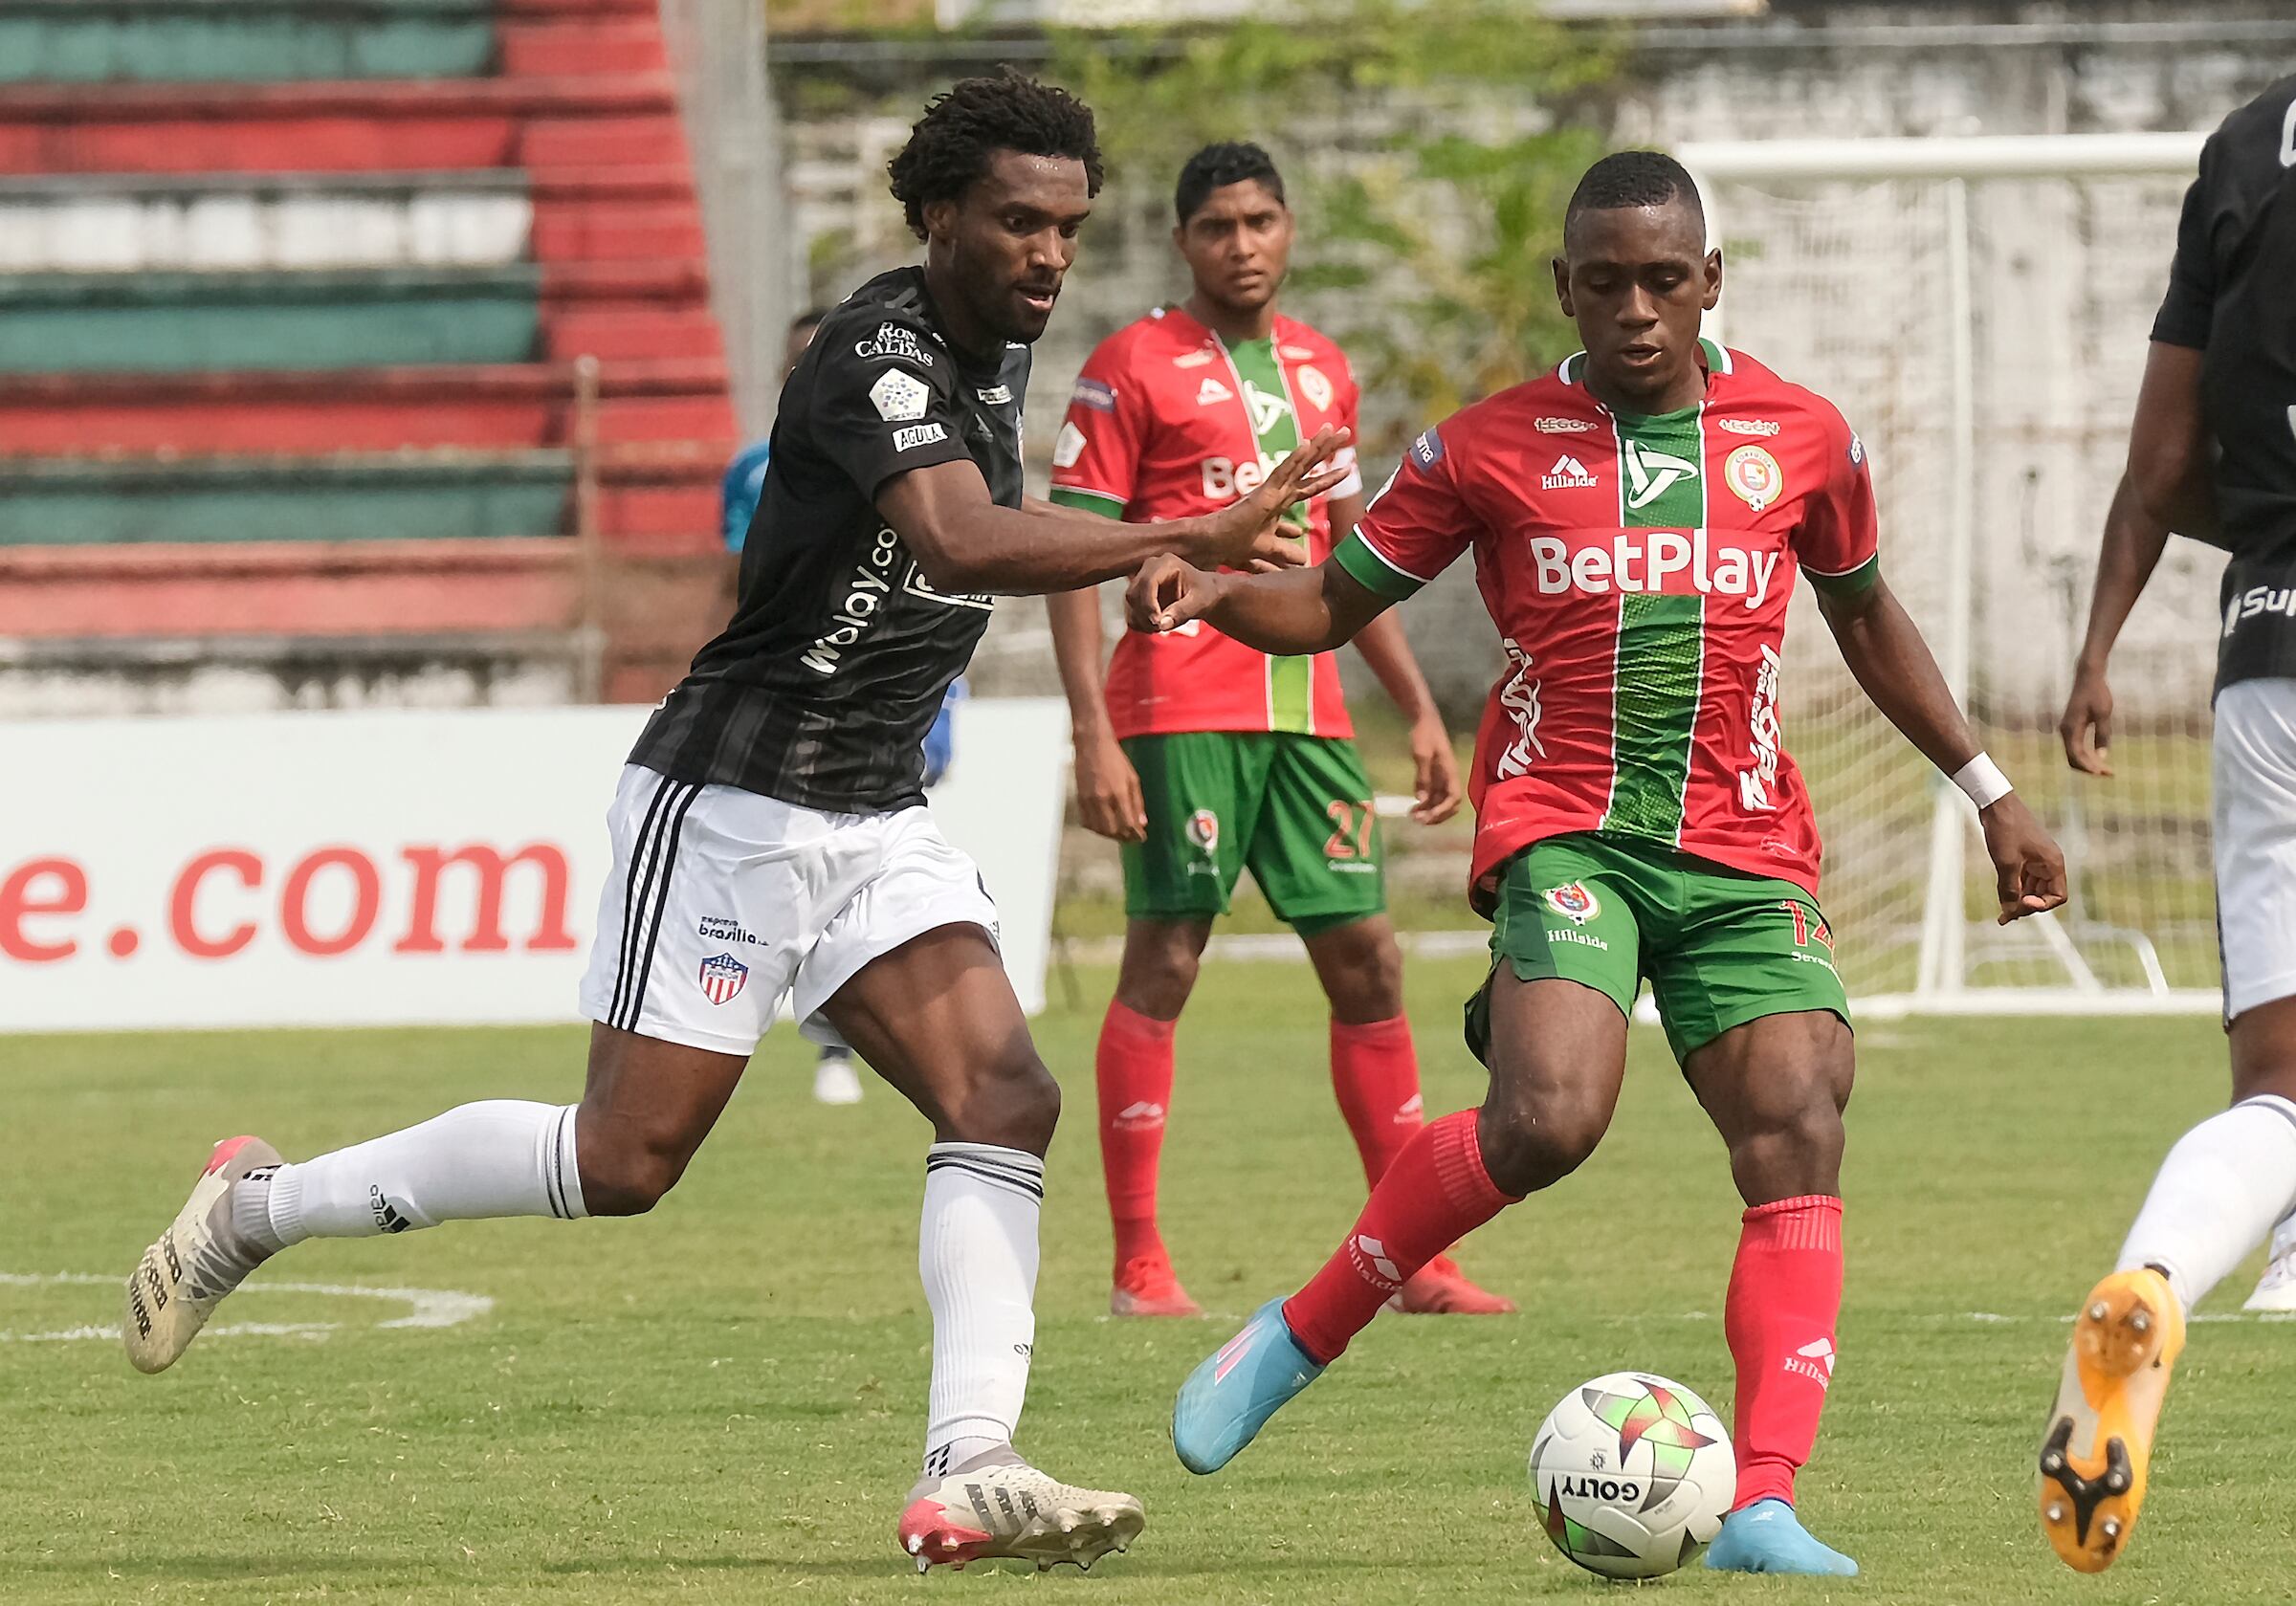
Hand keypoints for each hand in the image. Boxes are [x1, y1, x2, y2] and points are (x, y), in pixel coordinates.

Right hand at [1072, 726, 1145, 842]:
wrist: (1092, 745)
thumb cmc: (1115, 760)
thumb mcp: (1133, 778)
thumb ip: (1137, 802)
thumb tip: (1142, 823)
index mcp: (1119, 793)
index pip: (1128, 823)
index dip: (1136, 835)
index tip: (1141, 838)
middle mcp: (1103, 799)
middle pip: (1113, 831)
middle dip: (1124, 838)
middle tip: (1131, 838)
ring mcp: (1089, 801)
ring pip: (1099, 829)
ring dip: (1110, 835)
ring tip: (1119, 833)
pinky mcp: (1079, 800)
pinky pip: (1087, 822)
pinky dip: (1096, 828)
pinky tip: (1104, 826)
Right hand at [1127, 552, 1227, 634]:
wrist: (1204, 594)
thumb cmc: (1205, 594)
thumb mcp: (1199, 603)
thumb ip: (1182, 612)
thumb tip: (1162, 625)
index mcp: (1166, 563)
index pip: (1147, 582)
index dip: (1149, 604)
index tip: (1157, 623)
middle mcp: (1150, 568)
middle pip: (1134, 593)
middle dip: (1145, 615)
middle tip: (1161, 628)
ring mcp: (1142, 579)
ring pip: (1130, 603)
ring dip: (1142, 621)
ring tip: (1161, 627)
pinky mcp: (1138, 592)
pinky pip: (1130, 610)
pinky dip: (1139, 623)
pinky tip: (1155, 626)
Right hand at [1191, 425, 1353, 570]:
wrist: (1215, 545)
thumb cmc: (1235, 545)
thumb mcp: (1268, 550)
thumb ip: (1285, 553)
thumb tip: (1302, 561)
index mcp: (1280, 502)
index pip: (1309, 485)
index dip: (1329, 477)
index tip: (1348, 468)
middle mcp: (1278, 491)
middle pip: (1308, 466)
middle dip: (1327, 450)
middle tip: (1345, 432)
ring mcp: (1271, 489)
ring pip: (1298, 463)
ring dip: (1316, 446)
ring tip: (1332, 430)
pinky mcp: (1262, 492)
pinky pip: (1281, 472)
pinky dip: (1294, 459)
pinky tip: (1307, 445)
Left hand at [1407, 715, 1461, 824]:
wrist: (1423, 719)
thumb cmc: (1424, 734)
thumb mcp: (1422, 755)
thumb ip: (1423, 777)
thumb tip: (1421, 799)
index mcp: (1450, 772)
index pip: (1454, 798)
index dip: (1443, 810)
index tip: (1428, 817)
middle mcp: (1449, 777)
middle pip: (1449, 804)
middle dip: (1437, 815)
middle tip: (1419, 821)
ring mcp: (1442, 776)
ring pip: (1440, 801)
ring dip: (1429, 811)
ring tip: (1413, 817)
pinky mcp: (1434, 775)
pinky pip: (1433, 794)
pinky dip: (1425, 803)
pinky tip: (1413, 807)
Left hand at [1980, 792, 2068, 923]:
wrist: (1996, 804)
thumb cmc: (2006, 830)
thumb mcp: (2006, 864)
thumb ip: (2010, 890)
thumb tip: (2010, 913)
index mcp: (2053, 864)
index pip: (2058, 897)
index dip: (2040, 906)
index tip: (2021, 904)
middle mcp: (2049, 863)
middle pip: (2044, 895)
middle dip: (2027, 906)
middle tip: (2005, 916)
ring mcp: (2037, 860)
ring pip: (2033, 888)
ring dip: (2019, 900)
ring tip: (2002, 913)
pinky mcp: (2025, 856)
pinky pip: (2024, 879)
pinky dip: (2015, 889)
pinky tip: (2001, 898)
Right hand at [2059, 659, 2113, 776]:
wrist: (2088, 677)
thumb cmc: (2097, 693)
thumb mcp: (2103, 714)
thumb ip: (2102, 735)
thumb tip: (2102, 756)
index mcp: (2071, 729)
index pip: (2077, 756)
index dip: (2090, 767)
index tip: (2104, 773)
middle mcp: (2065, 731)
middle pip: (2073, 758)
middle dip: (2090, 768)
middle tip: (2109, 773)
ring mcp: (2067, 729)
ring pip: (2074, 754)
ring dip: (2089, 763)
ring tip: (2106, 768)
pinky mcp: (2072, 727)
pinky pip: (2076, 747)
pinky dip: (2086, 754)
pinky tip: (2099, 756)